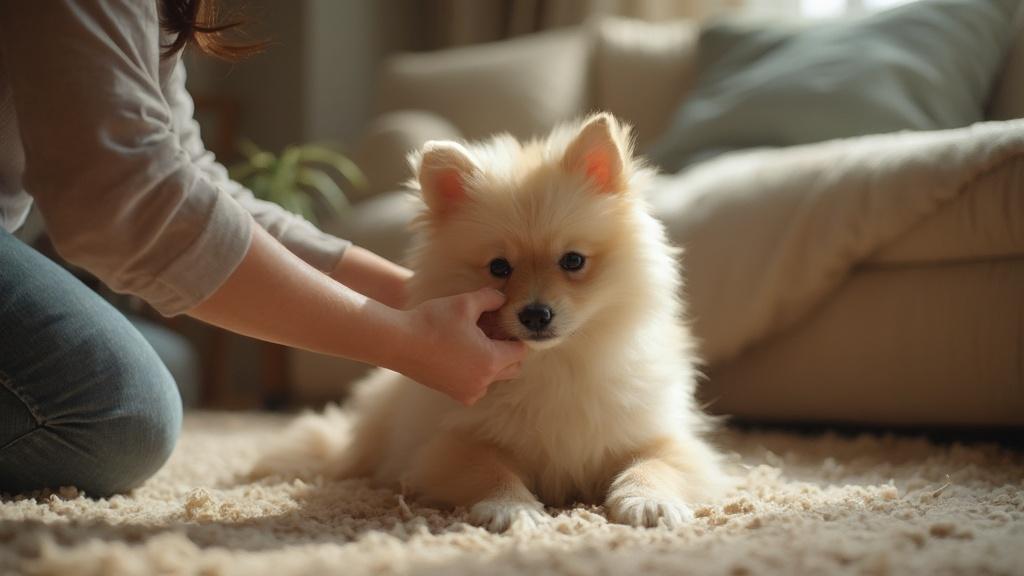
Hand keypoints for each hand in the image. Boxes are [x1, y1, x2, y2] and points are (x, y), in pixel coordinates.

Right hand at [396, 288, 527, 404]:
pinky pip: (475, 386)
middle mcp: (483, 382)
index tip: (502, 325)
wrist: (398, 342)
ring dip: (491, 363)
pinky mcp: (452, 394)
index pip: (520, 351)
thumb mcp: (465, 303)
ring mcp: (467, 391)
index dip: (514, 336)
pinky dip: (474, 373)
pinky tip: (460, 353)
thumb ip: (491, 298)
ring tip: (473, 343)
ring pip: (493, 378)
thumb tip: (503, 298)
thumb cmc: (432, 321)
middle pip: (511, 368)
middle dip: (506, 351)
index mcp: (491, 361)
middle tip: (490, 333)